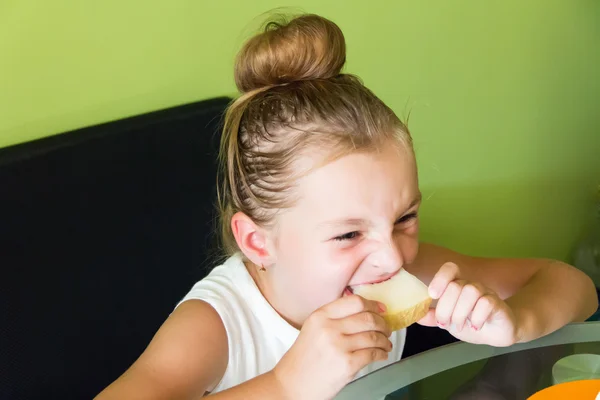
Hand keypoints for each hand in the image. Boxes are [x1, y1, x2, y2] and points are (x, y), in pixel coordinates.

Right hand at [273, 295, 391, 399]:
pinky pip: (373, 354)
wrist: (292, 384)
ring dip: (384, 340)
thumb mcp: (313, 329)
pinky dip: (382, 353)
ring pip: (373, 336)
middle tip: (386, 328)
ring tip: (385, 343)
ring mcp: (339, 346)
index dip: (372, 305)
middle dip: (382, 323)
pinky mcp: (347, 364)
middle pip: (367, 318)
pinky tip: (382, 354)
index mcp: (320, 316)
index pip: (355, 301)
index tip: (381, 309)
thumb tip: (365, 312)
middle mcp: (329, 328)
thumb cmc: (303, 359)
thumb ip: (333, 318)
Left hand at [418, 262, 518, 346]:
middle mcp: (471, 285)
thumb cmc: (470, 324)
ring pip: (470, 291)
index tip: (432, 295)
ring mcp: (485, 292)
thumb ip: (432, 317)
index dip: (440, 278)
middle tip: (446, 324)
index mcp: (457, 286)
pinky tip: (475, 327)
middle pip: (455, 286)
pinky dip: (477, 318)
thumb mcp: (448, 322)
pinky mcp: (497, 303)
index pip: (450, 268)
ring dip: (461, 313)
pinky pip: (486, 303)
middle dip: (446, 308)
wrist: (497, 333)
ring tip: (461, 326)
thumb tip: (415, 315)